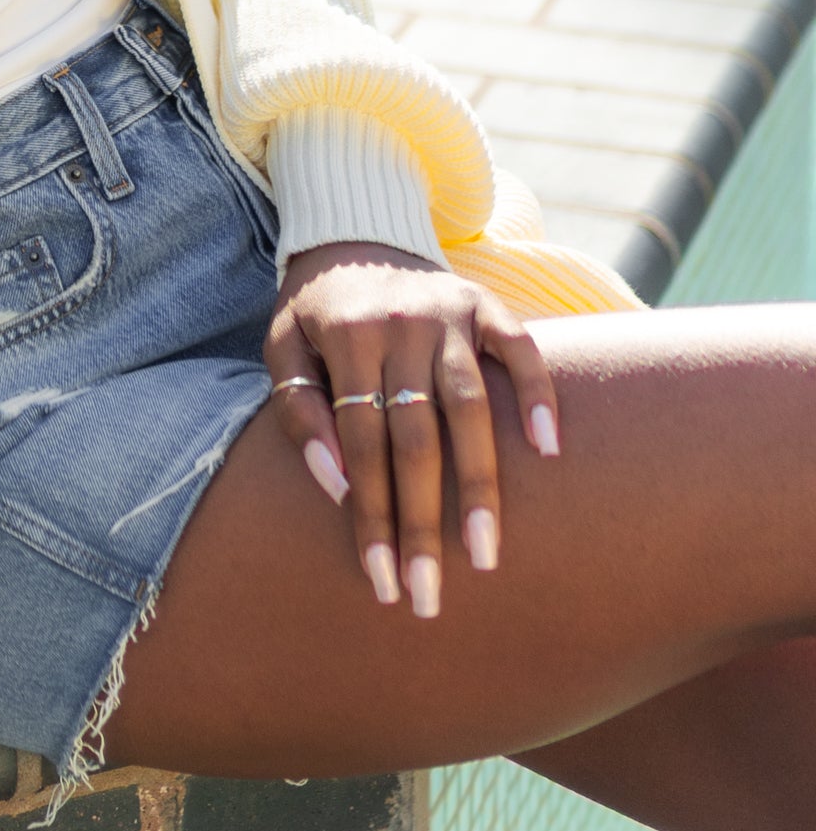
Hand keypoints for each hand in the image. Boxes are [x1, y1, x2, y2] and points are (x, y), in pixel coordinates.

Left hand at [264, 243, 559, 618]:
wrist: (352, 232)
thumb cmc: (314, 312)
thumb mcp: (281, 350)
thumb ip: (297, 412)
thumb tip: (334, 485)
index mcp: (346, 341)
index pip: (361, 447)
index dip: (371, 518)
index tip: (381, 583)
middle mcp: (401, 327)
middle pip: (417, 441)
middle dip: (423, 525)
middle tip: (431, 597)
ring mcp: (449, 314)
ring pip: (472, 409)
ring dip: (481, 486)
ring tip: (487, 555)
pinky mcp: (485, 302)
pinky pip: (522, 347)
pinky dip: (539, 394)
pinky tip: (549, 452)